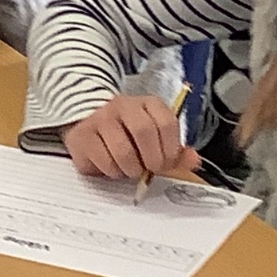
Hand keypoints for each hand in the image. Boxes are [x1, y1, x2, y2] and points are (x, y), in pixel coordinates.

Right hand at [63, 95, 201, 179]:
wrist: (88, 123)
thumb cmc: (127, 134)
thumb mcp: (155, 139)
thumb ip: (176, 151)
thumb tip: (194, 160)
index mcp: (146, 104)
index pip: (166, 122)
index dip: (171, 148)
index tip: (167, 161)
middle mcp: (122, 106)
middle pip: (144, 131)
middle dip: (152, 159)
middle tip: (151, 169)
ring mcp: (100, 119)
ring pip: (123, 150)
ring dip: (132, 169)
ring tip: (131, 169)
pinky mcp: (83, 136)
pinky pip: (103, 160)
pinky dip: (113, 171)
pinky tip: (114, 167)